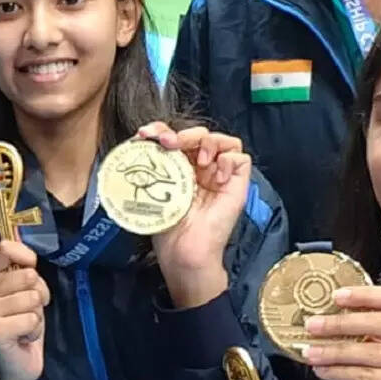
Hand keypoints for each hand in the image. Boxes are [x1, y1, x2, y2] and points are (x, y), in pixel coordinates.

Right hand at [0, 240, 49, 379]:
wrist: (14, 368)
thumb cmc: (20, 327)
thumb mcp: (25, 293)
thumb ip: (24, 273)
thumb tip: (30, 263)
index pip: (3, 249)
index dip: (23, 255)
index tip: (30, 266)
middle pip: (28, 276)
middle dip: (38, 294)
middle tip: (27, 311)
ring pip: (32, 298)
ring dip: (36, 315)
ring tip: (23, 327)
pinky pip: (31, 318)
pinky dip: (33, 329)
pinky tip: (22, 339)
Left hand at [138, 122, 250, 307]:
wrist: (185, 250)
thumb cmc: (169, 227)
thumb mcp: (155, 189)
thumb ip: (153, 165)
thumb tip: (139, 140)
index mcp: (180, 167)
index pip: (175, 137)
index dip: (161, 129)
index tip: (144, 134)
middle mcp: (201, 168)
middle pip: (199, 134)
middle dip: (183, 133)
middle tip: (168, 142)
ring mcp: (220, 174)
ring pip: (222, 140)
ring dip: (207, 141)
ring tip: (198, 159)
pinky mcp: (237, 184)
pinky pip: (241, 157)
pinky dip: (228, 160)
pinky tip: (215, 177)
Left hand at [303, 286, 380, 379]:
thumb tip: (340, 323)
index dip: (366, 295)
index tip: (337, 295)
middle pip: (380, 322)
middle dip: (342, 323)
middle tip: (312, 325)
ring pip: (370, 351)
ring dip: (334, 351)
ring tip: (309, 351)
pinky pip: (367, 375)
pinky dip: (341, 372)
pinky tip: (323, 371)